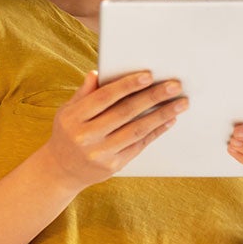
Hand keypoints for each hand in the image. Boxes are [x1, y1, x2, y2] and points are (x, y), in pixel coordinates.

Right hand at [38, 70, 188, 190]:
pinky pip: (139, 145)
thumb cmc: (67, 133)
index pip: (104, 97)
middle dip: (152, 97)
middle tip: (174, 86)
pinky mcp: (113, 166)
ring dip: (161, 115)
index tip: (148, 75)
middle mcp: (86, 136)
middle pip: (124, 113)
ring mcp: (100, 153)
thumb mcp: (67, 110)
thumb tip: (97, 73)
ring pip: (136, 130)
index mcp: (74, 117)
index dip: (127, 85)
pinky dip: (156, 132)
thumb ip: (84, 93)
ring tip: (180, 103)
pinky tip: (169, 120)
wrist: (61, 170)